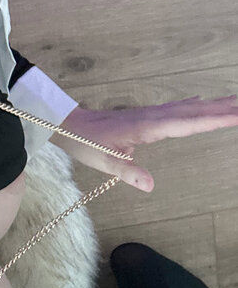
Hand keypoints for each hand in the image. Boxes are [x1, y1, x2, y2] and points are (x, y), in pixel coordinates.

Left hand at [50, 96, 237, 191]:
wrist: (67, 123)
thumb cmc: (85, 142)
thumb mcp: (104, 161)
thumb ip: (128, 172)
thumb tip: (151, 186)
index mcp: (147, 127)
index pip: (187, 123)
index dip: (214, 119)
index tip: (237, 114)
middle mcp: (152, 117)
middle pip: (193, 112)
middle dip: (222, 109)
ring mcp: (149, 115)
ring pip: (186, 108)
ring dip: (211, 105)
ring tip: (235, 103)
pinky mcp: (145, 116)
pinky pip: (176, 109)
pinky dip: (193, 105)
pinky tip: (200, 102)